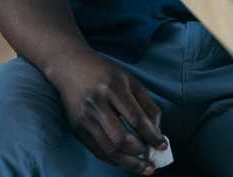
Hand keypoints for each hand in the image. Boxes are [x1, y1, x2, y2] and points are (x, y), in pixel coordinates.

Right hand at [52, 51, 165, 174]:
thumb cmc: (105, 73)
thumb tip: (157, 131)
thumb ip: (145, 104)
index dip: (152, 135)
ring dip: (128, 162)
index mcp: (114, 87)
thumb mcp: (130, 80)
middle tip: (153, 160)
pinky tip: (125, 162)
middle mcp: (97, 103)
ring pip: (108, 149)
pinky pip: (97, 150)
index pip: (136, 118)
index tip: (163, 146)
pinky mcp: (76, 128)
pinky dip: (114, 159)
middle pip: (121, 138)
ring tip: (143, 168)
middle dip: (140, 153)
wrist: (69, 65)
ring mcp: (84, 117)